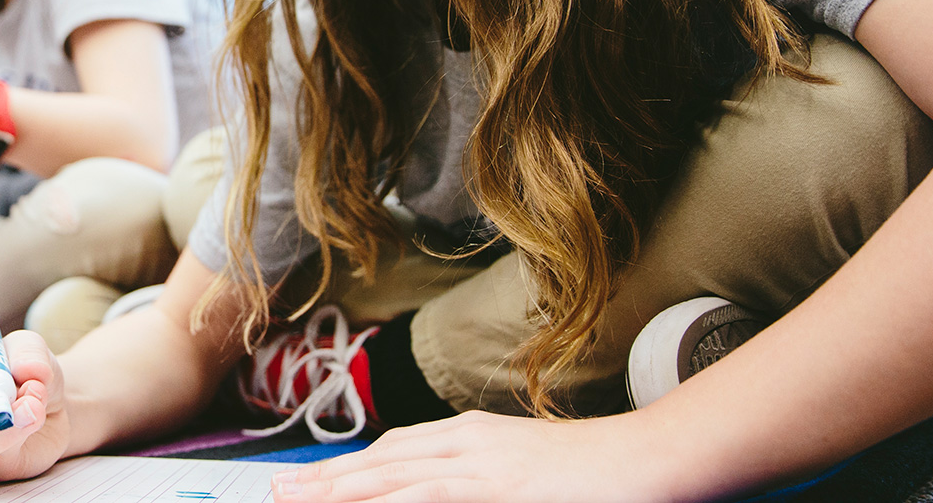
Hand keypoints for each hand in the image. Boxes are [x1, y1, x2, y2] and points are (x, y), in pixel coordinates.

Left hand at [268, 411, 689, 502]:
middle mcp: (467, 442)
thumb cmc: (601, 472)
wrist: (654, 457)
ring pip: (391, 477)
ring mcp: (481, 463)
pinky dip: (390, 501)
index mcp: (473, 436)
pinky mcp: (497, 486)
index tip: (311, 480)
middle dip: (326, 479)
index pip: (396, 451)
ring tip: (296, 500)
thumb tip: (448, 492)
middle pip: (380, 461)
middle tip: (278, 490)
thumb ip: (488, 481)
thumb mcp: (529, 473)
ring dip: (339, 492)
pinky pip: (428, 497)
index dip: (349, 468)